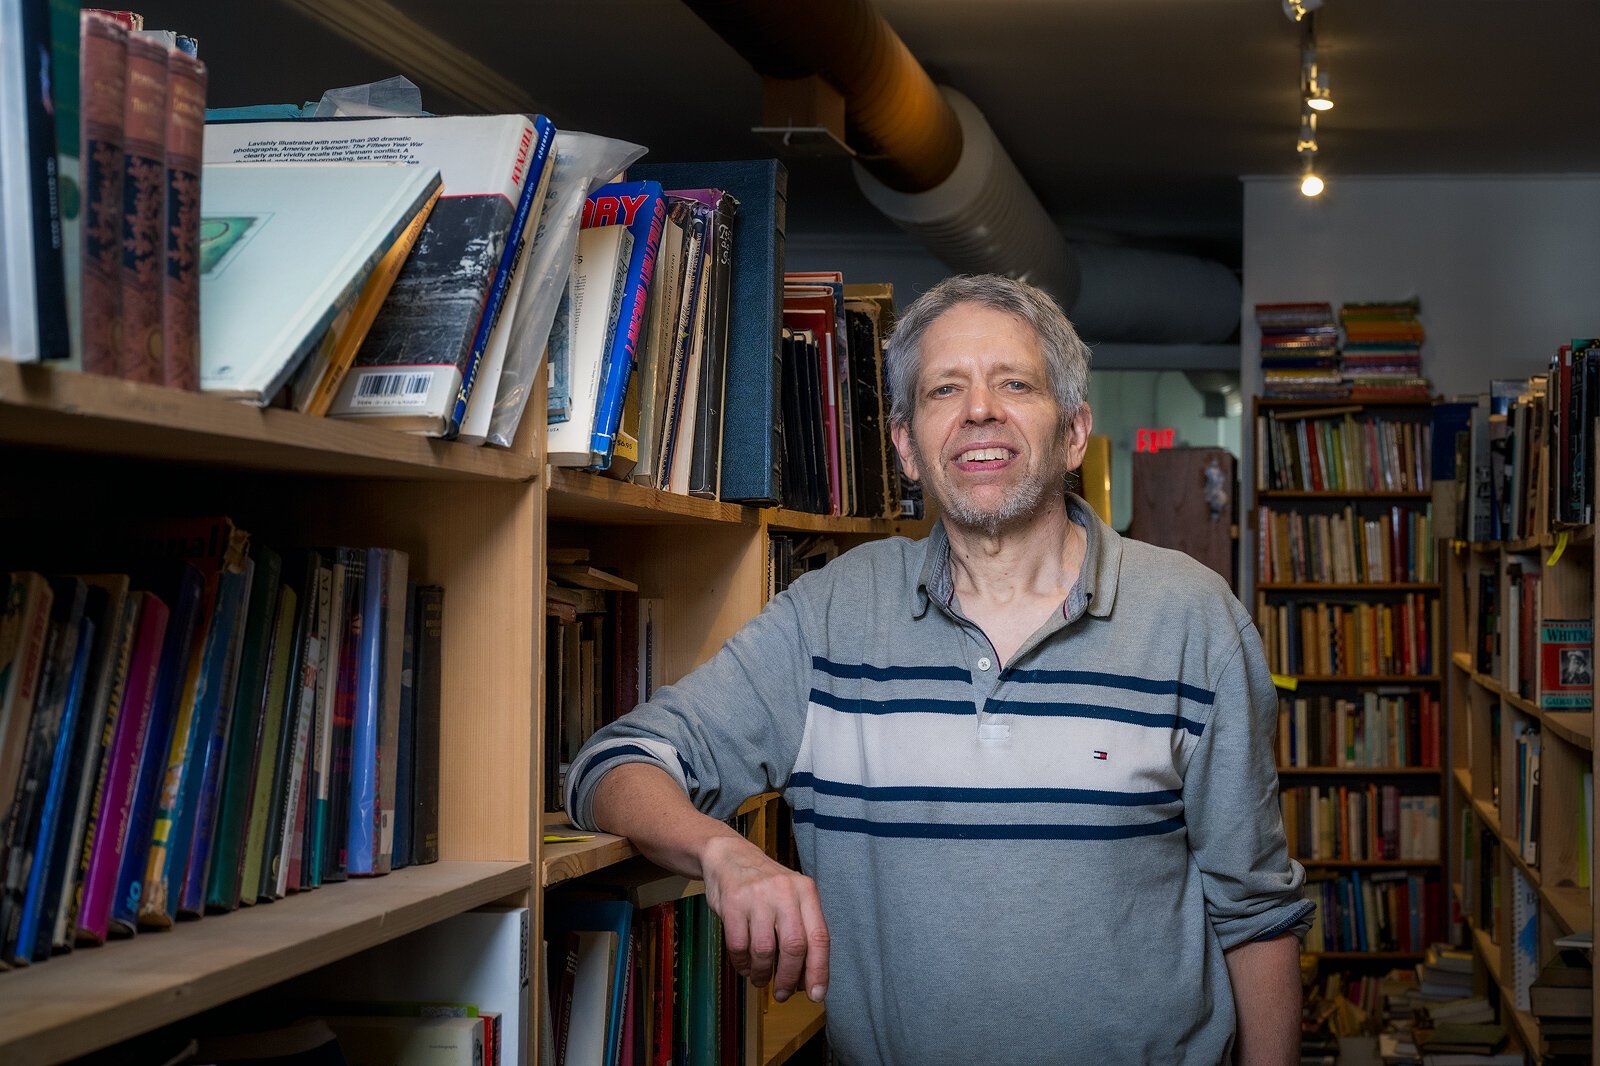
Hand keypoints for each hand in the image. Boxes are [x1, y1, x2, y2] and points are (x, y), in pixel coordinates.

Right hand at [699, 833, 828, 1003]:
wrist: (729, 857)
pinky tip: (744, 966)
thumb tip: (807, 979)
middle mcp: (784, 891)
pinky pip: (738, 945)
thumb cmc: (765, 886)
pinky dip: (742, 964)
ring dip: (762, 973)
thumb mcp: (792, 897)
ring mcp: (757, 896)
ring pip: (764, 950)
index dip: (819, 970)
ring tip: (760, 978)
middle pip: (794, 947)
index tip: (816, 994)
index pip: (819, 937)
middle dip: (788, 978)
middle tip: (782, 994)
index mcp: (806, 891)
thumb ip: (802, 931)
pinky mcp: (732, 902)